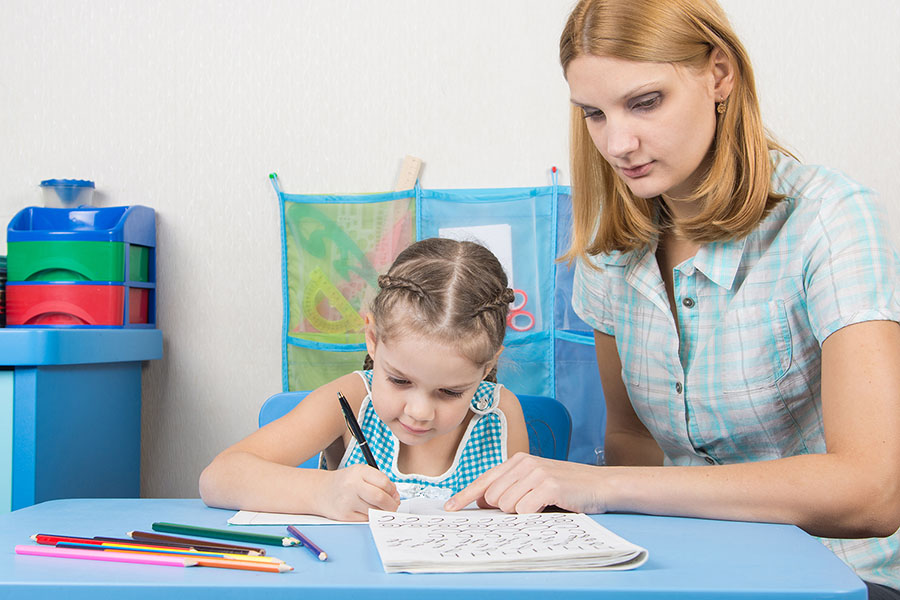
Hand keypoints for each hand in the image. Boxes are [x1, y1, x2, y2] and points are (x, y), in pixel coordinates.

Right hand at [318, 464, 400, 520]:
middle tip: (394, 506)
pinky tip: (368, 511)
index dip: (393, 491)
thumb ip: (379, 481)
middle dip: (392, 504)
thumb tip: (395, 497)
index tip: (394, 495)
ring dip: (382, 512)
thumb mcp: (361, 473)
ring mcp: (347, 501)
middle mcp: (352, 485)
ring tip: (381, 508)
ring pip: (375, 510)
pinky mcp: (344, 515)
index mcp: (358, 471)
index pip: (384, 482)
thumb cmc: (345, 482)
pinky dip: (372, 517)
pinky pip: (366, 519)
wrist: (321, 491)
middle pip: (380, 498)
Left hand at [444, 452, 608, 513]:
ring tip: (542, 505)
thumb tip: (483, 503)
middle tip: (530, 507)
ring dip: (521, 513)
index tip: (450, 508)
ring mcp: (535, 472)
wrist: (602, 485)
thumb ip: (510, 489)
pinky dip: (532, 515)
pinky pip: (523, 510)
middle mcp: (523, 463)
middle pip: (492, 498)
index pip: (484, 480)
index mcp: (517, 460)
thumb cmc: (568, 488)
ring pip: (505, 506)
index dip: (465, 496)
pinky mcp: (548, 485)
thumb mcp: (535, 483)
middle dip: (505, 510)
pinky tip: (548, 507)